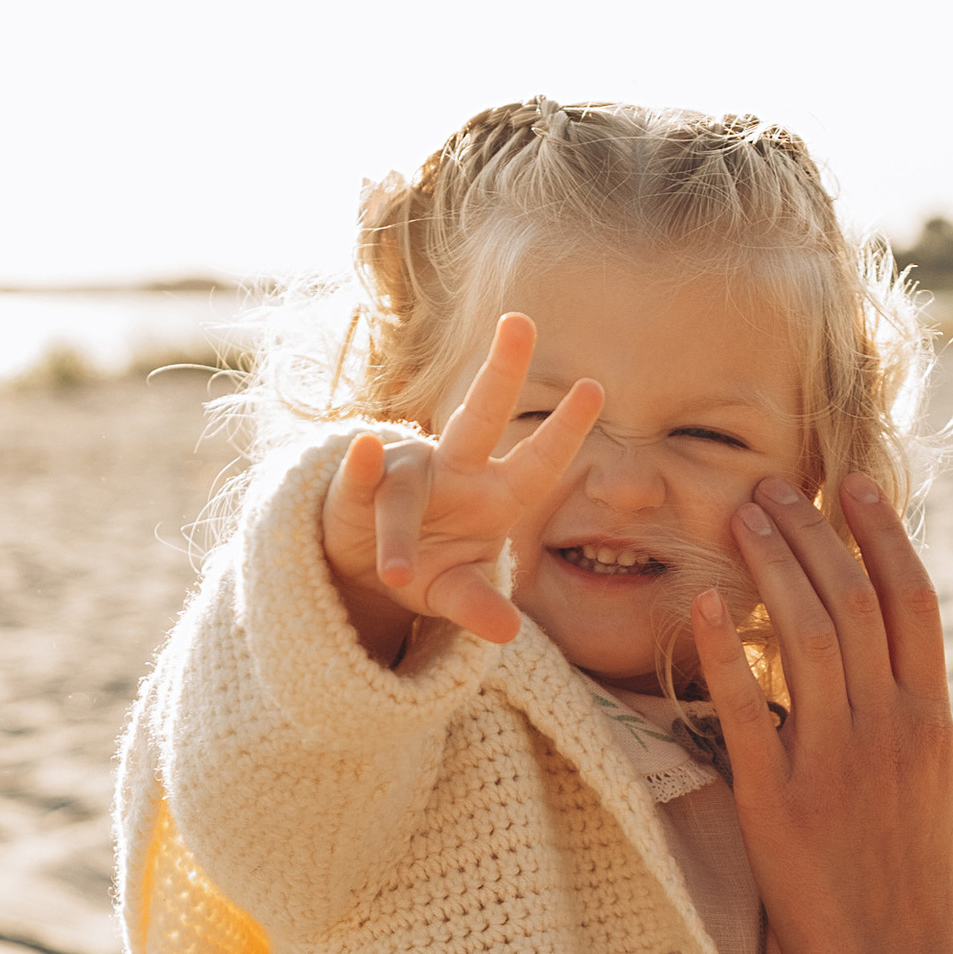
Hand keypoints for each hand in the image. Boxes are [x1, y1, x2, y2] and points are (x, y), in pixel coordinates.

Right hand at [320, 315, 601, 660]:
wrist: (362, 568)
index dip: (565, 429)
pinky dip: (360, 469)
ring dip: (400, 522)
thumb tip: (508, 632)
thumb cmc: (426, 569)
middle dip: (501, 370)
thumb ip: (478, 607)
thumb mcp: (453, 593)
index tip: (595, 387)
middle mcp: (455, 472)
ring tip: (397, 572)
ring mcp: (407, 475)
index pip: (537, 462)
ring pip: (407, 480)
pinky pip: (359, 480)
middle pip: (480, 414)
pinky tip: (363, 452)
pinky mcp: (356, 490)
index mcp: (494, 496)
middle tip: (522, 320)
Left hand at [690, 475, 952, 953]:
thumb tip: (876, 663)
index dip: (882, 534)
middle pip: (855, 599)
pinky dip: (722, 650)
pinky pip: (748, 711)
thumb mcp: (922, 789)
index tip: (852, 486)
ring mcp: (837, 763)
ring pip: (808, 634)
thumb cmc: (901, 887)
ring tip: (742, 517)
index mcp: (930, 721)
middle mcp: (891, 729)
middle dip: (813, 531)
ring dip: (772, 564)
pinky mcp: (780, 803)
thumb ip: (901, 720)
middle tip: (773, 487)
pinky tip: (698, 604)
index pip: (913, 600)